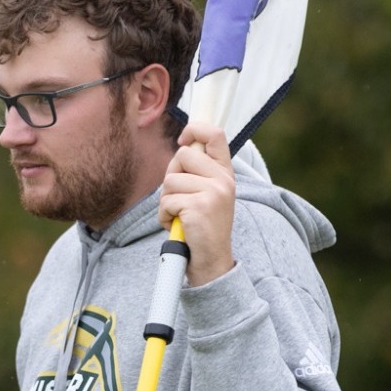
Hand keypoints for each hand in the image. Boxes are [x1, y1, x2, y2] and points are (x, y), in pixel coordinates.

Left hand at [160, 122, 236, 285]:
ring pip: (170, 180)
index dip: (195, 129)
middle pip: (182, 155)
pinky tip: (177, 226)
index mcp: (225, 173)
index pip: (216, 135)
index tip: (183, 139)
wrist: (212, 261)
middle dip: (171, 176)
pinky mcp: (199, 207)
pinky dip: (164, 216)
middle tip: (179, 198)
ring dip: (166, 201)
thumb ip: (199, 172)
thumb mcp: (208, 195)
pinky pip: (166, 201)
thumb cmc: (203, 227)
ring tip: (179, 215)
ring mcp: (213, 193)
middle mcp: (223, 180)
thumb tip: (183, 144)